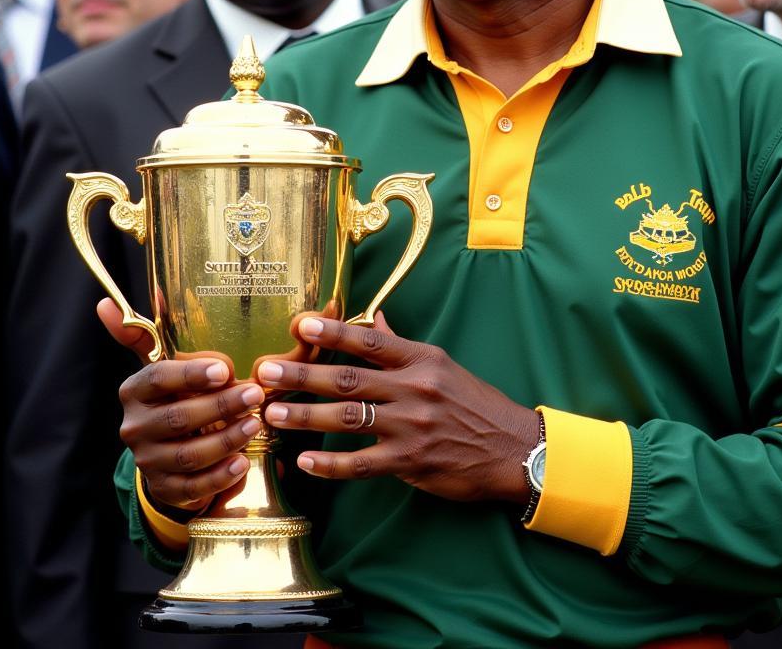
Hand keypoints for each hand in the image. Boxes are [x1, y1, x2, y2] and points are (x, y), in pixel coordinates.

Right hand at [98, 297, 264, 512]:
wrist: (166, 450)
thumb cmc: (173, 397)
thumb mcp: (162, 367)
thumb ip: (140, 336)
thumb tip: (104, 303)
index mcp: (135, 391)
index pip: (157, 378)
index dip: (190, 374)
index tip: (224, 368)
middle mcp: (136, 427)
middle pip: (178, 418)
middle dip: (221, 405)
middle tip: (255, 394)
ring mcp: (149, 461)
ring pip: (188, 454)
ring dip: (226, 439)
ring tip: (255, 423)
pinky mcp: (165, 488)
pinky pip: (193, 487)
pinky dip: (219, 476)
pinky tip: (242, 462)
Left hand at [257, 312, 538, 503]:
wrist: (514, 449)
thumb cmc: (476, 404)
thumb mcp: (443, 365)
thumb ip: (403, 345)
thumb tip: (373, 318)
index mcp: (422, 360)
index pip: (370, 341)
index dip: (333, 332)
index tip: (300, 325)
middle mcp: (415, 388)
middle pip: (349, 377)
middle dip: (303, 374)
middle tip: (266, 372)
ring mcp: (412, 426)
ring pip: (348, 417)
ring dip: (306, 415)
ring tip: (272, 414)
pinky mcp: (412, 461)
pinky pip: (362, 463)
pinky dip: (331, 463)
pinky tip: (305, 461)